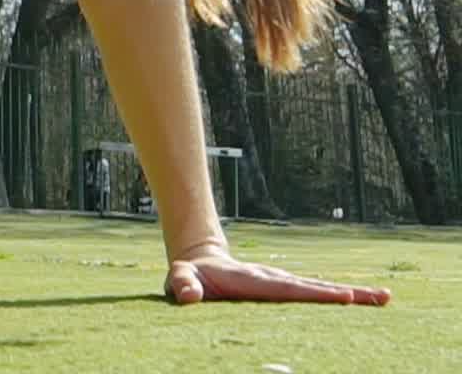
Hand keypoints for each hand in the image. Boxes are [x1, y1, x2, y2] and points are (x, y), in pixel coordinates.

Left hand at [165, 240, 390, 305]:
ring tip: (385, 298)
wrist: (199, 261)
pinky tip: (364, 302)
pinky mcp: (285, 289)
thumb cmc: (189, 277)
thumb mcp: (179, 279)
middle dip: (346, 293)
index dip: (315, 294)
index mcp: (254, 281)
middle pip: (313, 288)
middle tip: (381, 298)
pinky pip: (314, 295)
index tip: (345, 296)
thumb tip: (187, 295)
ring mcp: (281, 283)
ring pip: (319, 290)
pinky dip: (340, 298)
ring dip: (352, 295)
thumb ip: (181, 285)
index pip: (288, 289)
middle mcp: (273, 279)